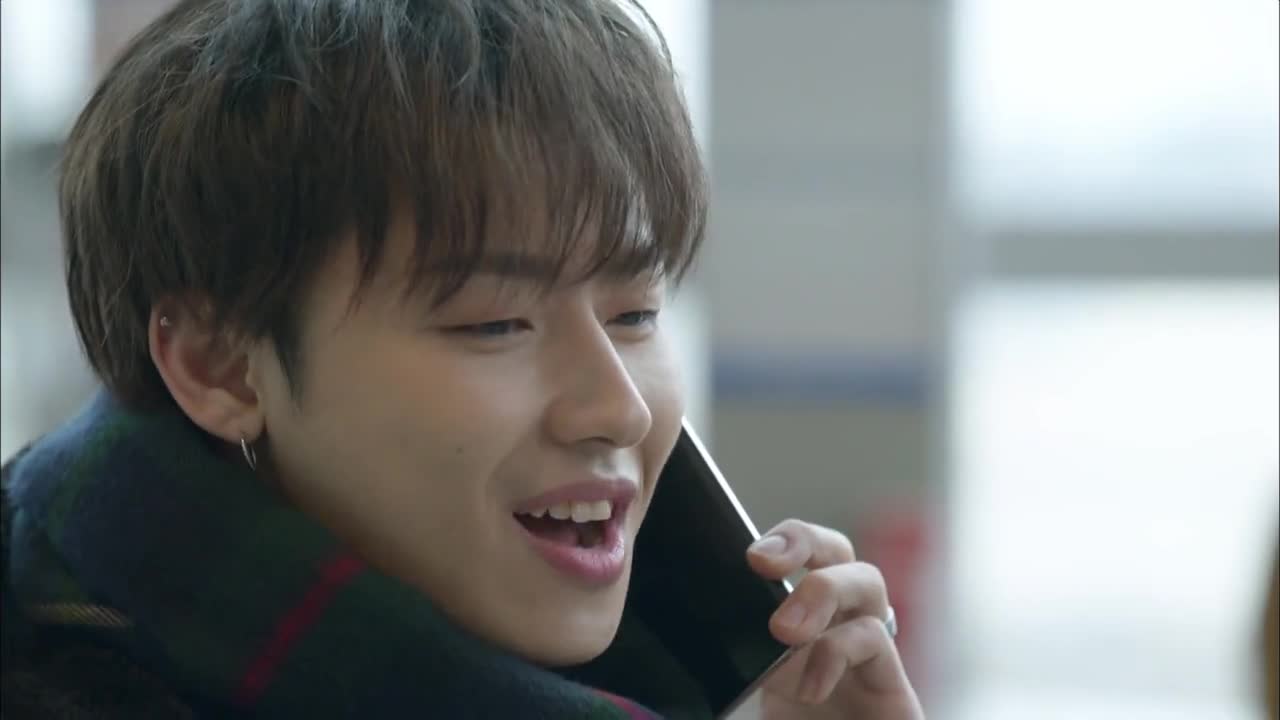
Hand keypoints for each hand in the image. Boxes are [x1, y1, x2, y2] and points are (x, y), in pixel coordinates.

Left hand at [746, 519, 923, 718]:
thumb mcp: (745, 700)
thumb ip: (731, 667)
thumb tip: (685, 644)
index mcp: (794, 625)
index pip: (796, 557)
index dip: (781, 539)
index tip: (747, 555)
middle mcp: (834, 628)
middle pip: (837, 550)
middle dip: (804, 540)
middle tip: (761, 564)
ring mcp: (867, 655)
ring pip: (866, 579)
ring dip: (822, 591)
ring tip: (783, 631)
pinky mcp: (892, 688)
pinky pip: (874, 638)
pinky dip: (837, 650)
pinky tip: (810, 686)